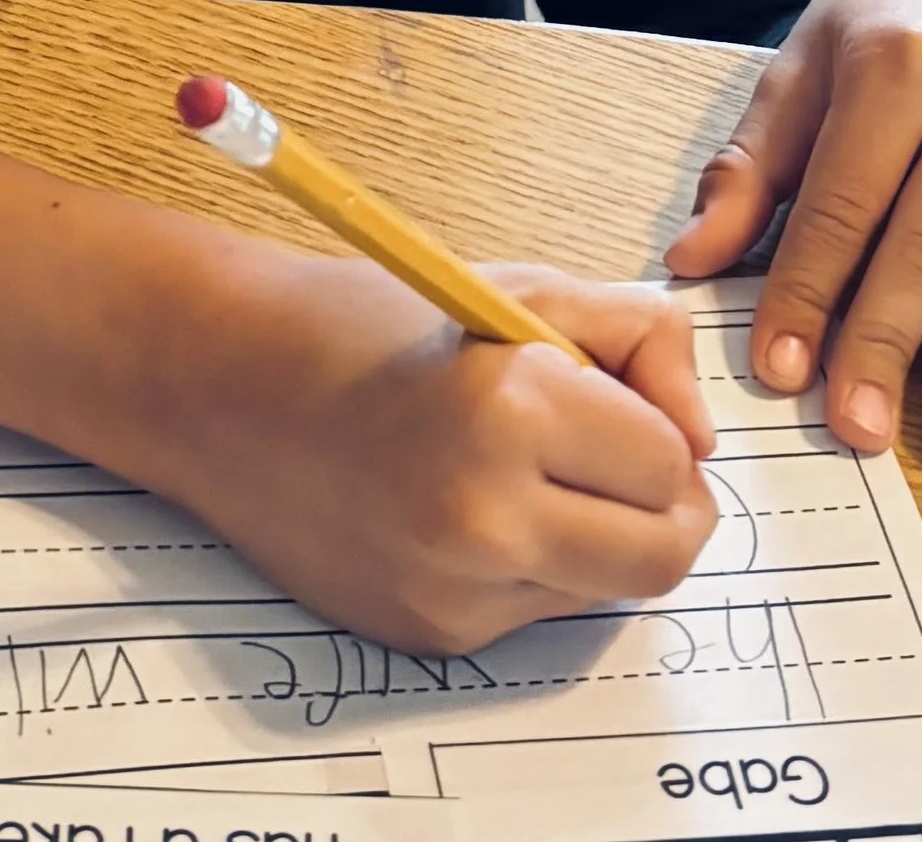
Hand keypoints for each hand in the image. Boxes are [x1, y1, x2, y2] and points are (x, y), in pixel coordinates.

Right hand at [156, 255, 720, 654]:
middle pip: (664, 554)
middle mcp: (484, 515)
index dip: (660, 424)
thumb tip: (701, 432)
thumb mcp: (510, 287)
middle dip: (666, 504)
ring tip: (527, 470)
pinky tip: (464, 504)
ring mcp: (455, 588)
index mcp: (509, 410)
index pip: (671, 460)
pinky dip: (529, 564)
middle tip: (626, 458)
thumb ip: (632, 337)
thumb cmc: (364, 321)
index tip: (625, 402)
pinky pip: (534, 612)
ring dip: (596, 536)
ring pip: (605, 589)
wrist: (220, 382)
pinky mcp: (431, 634)